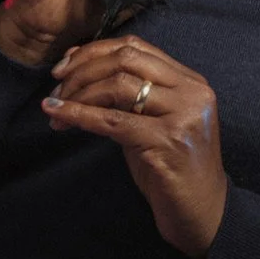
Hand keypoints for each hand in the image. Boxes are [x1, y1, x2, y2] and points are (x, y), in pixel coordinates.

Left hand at [42, 35, 228, 258]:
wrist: (203, 211)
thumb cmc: (174, 170)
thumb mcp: (157, 124)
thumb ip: (132, 98)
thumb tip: (82, 72)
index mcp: (191, 82)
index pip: (138, 47)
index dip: (96, 50)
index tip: (66, 65)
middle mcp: (191, 92)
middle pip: (127, 59)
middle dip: (83, 69)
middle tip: (56, 86)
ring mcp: (182, 116)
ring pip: (119, 85)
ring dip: (78, 93)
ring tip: (57, 106)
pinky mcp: (167, 142)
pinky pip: (113, 121)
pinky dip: (79, 114)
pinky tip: (59, 116)